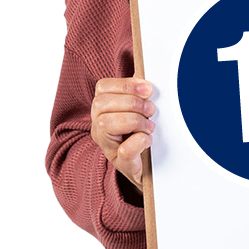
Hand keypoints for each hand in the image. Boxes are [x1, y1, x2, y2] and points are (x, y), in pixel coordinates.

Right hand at [90, 77, 154, 192]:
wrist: (145, 167)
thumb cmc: (140, 134)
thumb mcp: (138, 110)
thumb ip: (139, 94)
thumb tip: (146, 81)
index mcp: (103, 109)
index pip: (103, 88)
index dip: (126, 85)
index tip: (147, 89)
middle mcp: (98, 126)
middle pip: (102, 104)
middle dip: (132, 103)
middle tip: (150, 110)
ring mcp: (106, 145)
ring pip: (107, 124)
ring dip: (135, 121)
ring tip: (148, 126)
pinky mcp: (119, 162)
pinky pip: (125, 149)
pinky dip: (140, 141)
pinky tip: (147, 140)